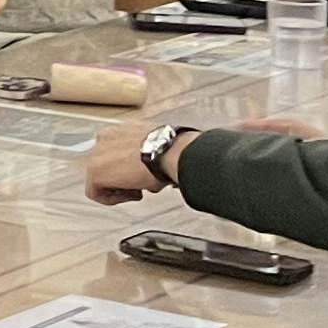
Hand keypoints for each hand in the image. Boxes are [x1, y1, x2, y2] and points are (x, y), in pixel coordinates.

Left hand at [85, 110, 319, 201]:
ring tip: (145, 188)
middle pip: (106, 167)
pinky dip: (114, 198)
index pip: (118, 151)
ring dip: (123, 189)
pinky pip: (96, 193)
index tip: (152, 175)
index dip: (134, 168)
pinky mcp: (96, 171)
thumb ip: (181, 149)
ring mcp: (100, 154)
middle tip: (150, 183)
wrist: (178, 155)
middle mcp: (109, 136)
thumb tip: (231, 145)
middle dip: (126, 178)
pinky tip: (135, 194)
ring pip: (101, 182)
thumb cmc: (187, 151)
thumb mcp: (181, 147)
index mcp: (128, 129)